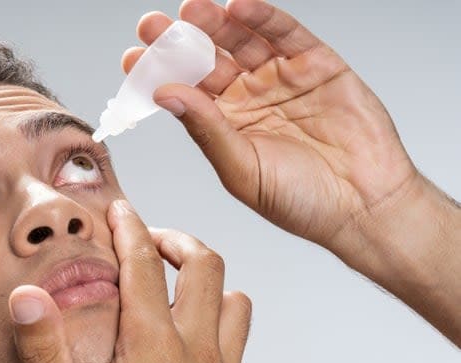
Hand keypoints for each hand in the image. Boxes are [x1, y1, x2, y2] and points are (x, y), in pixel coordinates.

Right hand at [8, 200, 253, 362]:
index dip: (130, 227)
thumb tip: (24, 295)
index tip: (121, 208)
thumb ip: (42, 353)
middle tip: (152, 242)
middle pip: (207, 265)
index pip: (144, 264)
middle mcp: (199, 353)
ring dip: (210, 286)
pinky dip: (222, 333)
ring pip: (237, 302)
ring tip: (178, 290)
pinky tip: (192, 351)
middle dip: (178, 240)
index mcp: (152, 347)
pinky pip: (241, 349)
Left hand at [123, 0, 419, 254]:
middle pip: (208, 60)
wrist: (365, 207)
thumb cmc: (302, 201)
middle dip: (180, 41)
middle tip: (153, 26)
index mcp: (226, 126)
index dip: (159, 75)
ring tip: (192, 10)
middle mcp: (249, 98)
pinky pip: (286, 33)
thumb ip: (206, 129)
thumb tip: (164, 93)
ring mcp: (282, 78)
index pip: (185, 92)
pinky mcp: (317, 64)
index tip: (133, 59)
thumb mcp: (242, 168)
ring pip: (243, 40)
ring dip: (216, 22)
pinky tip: (238, 7)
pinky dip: (263, 17)